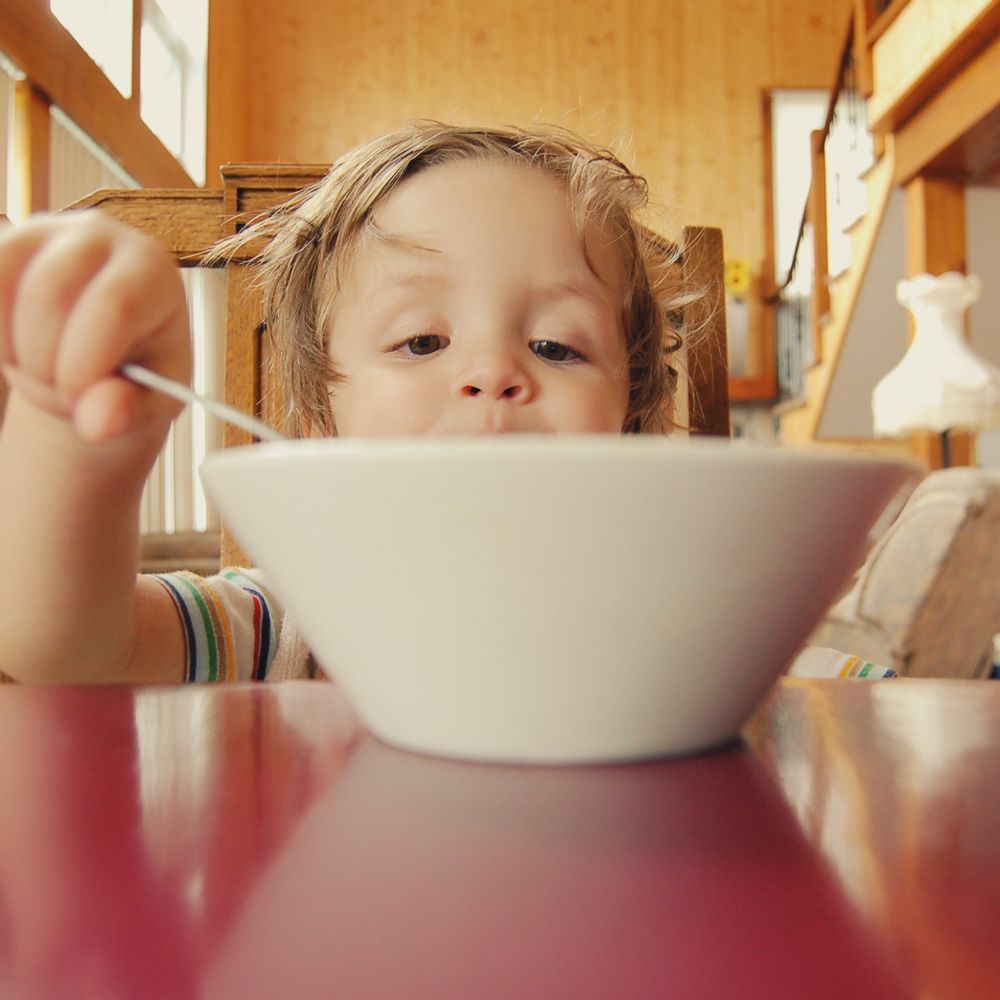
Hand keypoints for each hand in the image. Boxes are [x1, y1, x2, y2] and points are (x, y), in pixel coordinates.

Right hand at [0, 211, 191, 442]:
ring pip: (4, 284)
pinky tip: (15, 353)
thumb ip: (128, 411)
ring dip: (13, 349)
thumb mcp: (149, 402)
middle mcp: (100, 235)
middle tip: (63, 395)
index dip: (85, 363)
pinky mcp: (7, 242)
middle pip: (51, 295)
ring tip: (41, 374)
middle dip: (46, 363)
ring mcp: (45, 231)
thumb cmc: (137, 371)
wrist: (101, 348)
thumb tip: (98, 423)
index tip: (77, 400)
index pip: (112, 307)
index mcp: (152, 271)